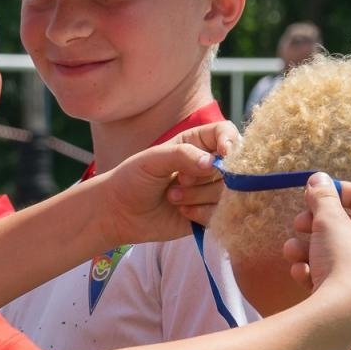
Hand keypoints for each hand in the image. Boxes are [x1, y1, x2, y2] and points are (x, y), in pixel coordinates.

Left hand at [98, 134, 229, 242]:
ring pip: (226, 193)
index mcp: (196, 143)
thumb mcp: (153, 160)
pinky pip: (220, 214)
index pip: (226, 134)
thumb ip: (183, 155)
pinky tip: (181, 212)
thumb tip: (213, 163)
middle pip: (231, 167)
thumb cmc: (133, 179)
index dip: (231, 142)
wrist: (119, 213)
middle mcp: (207, 165)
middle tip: (181, 180)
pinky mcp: (208, 215)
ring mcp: (209, 191)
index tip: (224, 153)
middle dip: (205, 176)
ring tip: (173, 197)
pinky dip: (201, 214)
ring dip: (198, 196)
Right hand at [281, 175, 350, 327]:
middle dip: (315, 222)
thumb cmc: (342, 262)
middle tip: (299, 222)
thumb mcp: (329, 222)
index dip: (336, 190)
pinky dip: (310, 270)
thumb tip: (319, 178)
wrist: (341, 316)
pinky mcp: (347, 295)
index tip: (312, 191)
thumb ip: (323, 198)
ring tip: (292, 252)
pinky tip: (300, 274)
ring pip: (329, 250)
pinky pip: (326, 273)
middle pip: (343, 225)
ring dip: (306, 248)